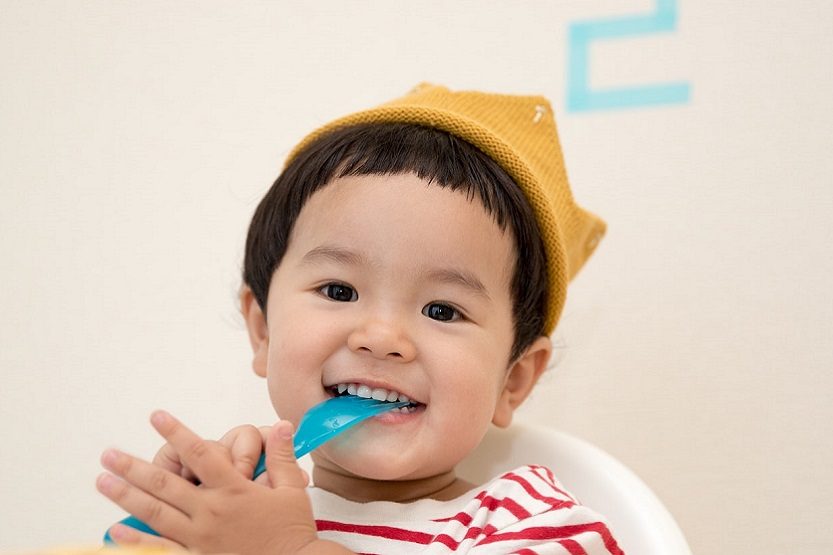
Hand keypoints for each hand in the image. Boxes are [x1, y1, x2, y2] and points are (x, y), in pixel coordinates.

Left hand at [97, 411, 318, 553]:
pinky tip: (115, 531)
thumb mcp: (291, 490)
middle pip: (166, 484)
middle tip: (108, 454)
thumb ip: (281, 456)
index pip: (200, 453)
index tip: (156, 416)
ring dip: (126, 496)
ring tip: (103, 481)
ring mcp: (201, 538)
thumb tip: (282, 425)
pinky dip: (137, 540)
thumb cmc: (293, 530)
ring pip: (156, 513)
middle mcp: (212, 511)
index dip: (177, 432)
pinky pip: (162, 549)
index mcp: (234, 490)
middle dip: (134, 467)